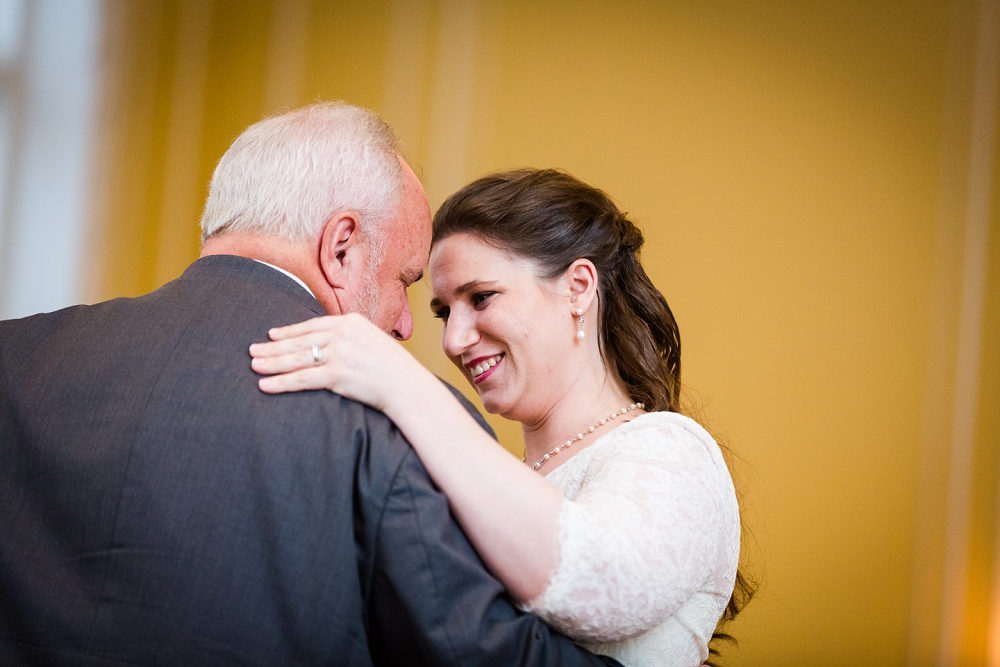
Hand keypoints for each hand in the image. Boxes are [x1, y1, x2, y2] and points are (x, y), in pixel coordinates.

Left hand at [249, 313, 423, 412]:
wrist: (408, 385)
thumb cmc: (393, 368)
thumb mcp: (372, 340)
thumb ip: (351, 337)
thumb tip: (329, 342)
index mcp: (351, 321)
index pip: (312, 325)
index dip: (290, 331)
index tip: (272, 334)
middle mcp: (343, 334)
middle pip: (300, 341)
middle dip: (273, 347)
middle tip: (252, 350)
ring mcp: (339, 354)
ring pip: (297, 358)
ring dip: (272, 362)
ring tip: (254, 365)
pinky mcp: (337, 375)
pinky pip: (301, 379)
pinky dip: (280, 382)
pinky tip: (265, 385)